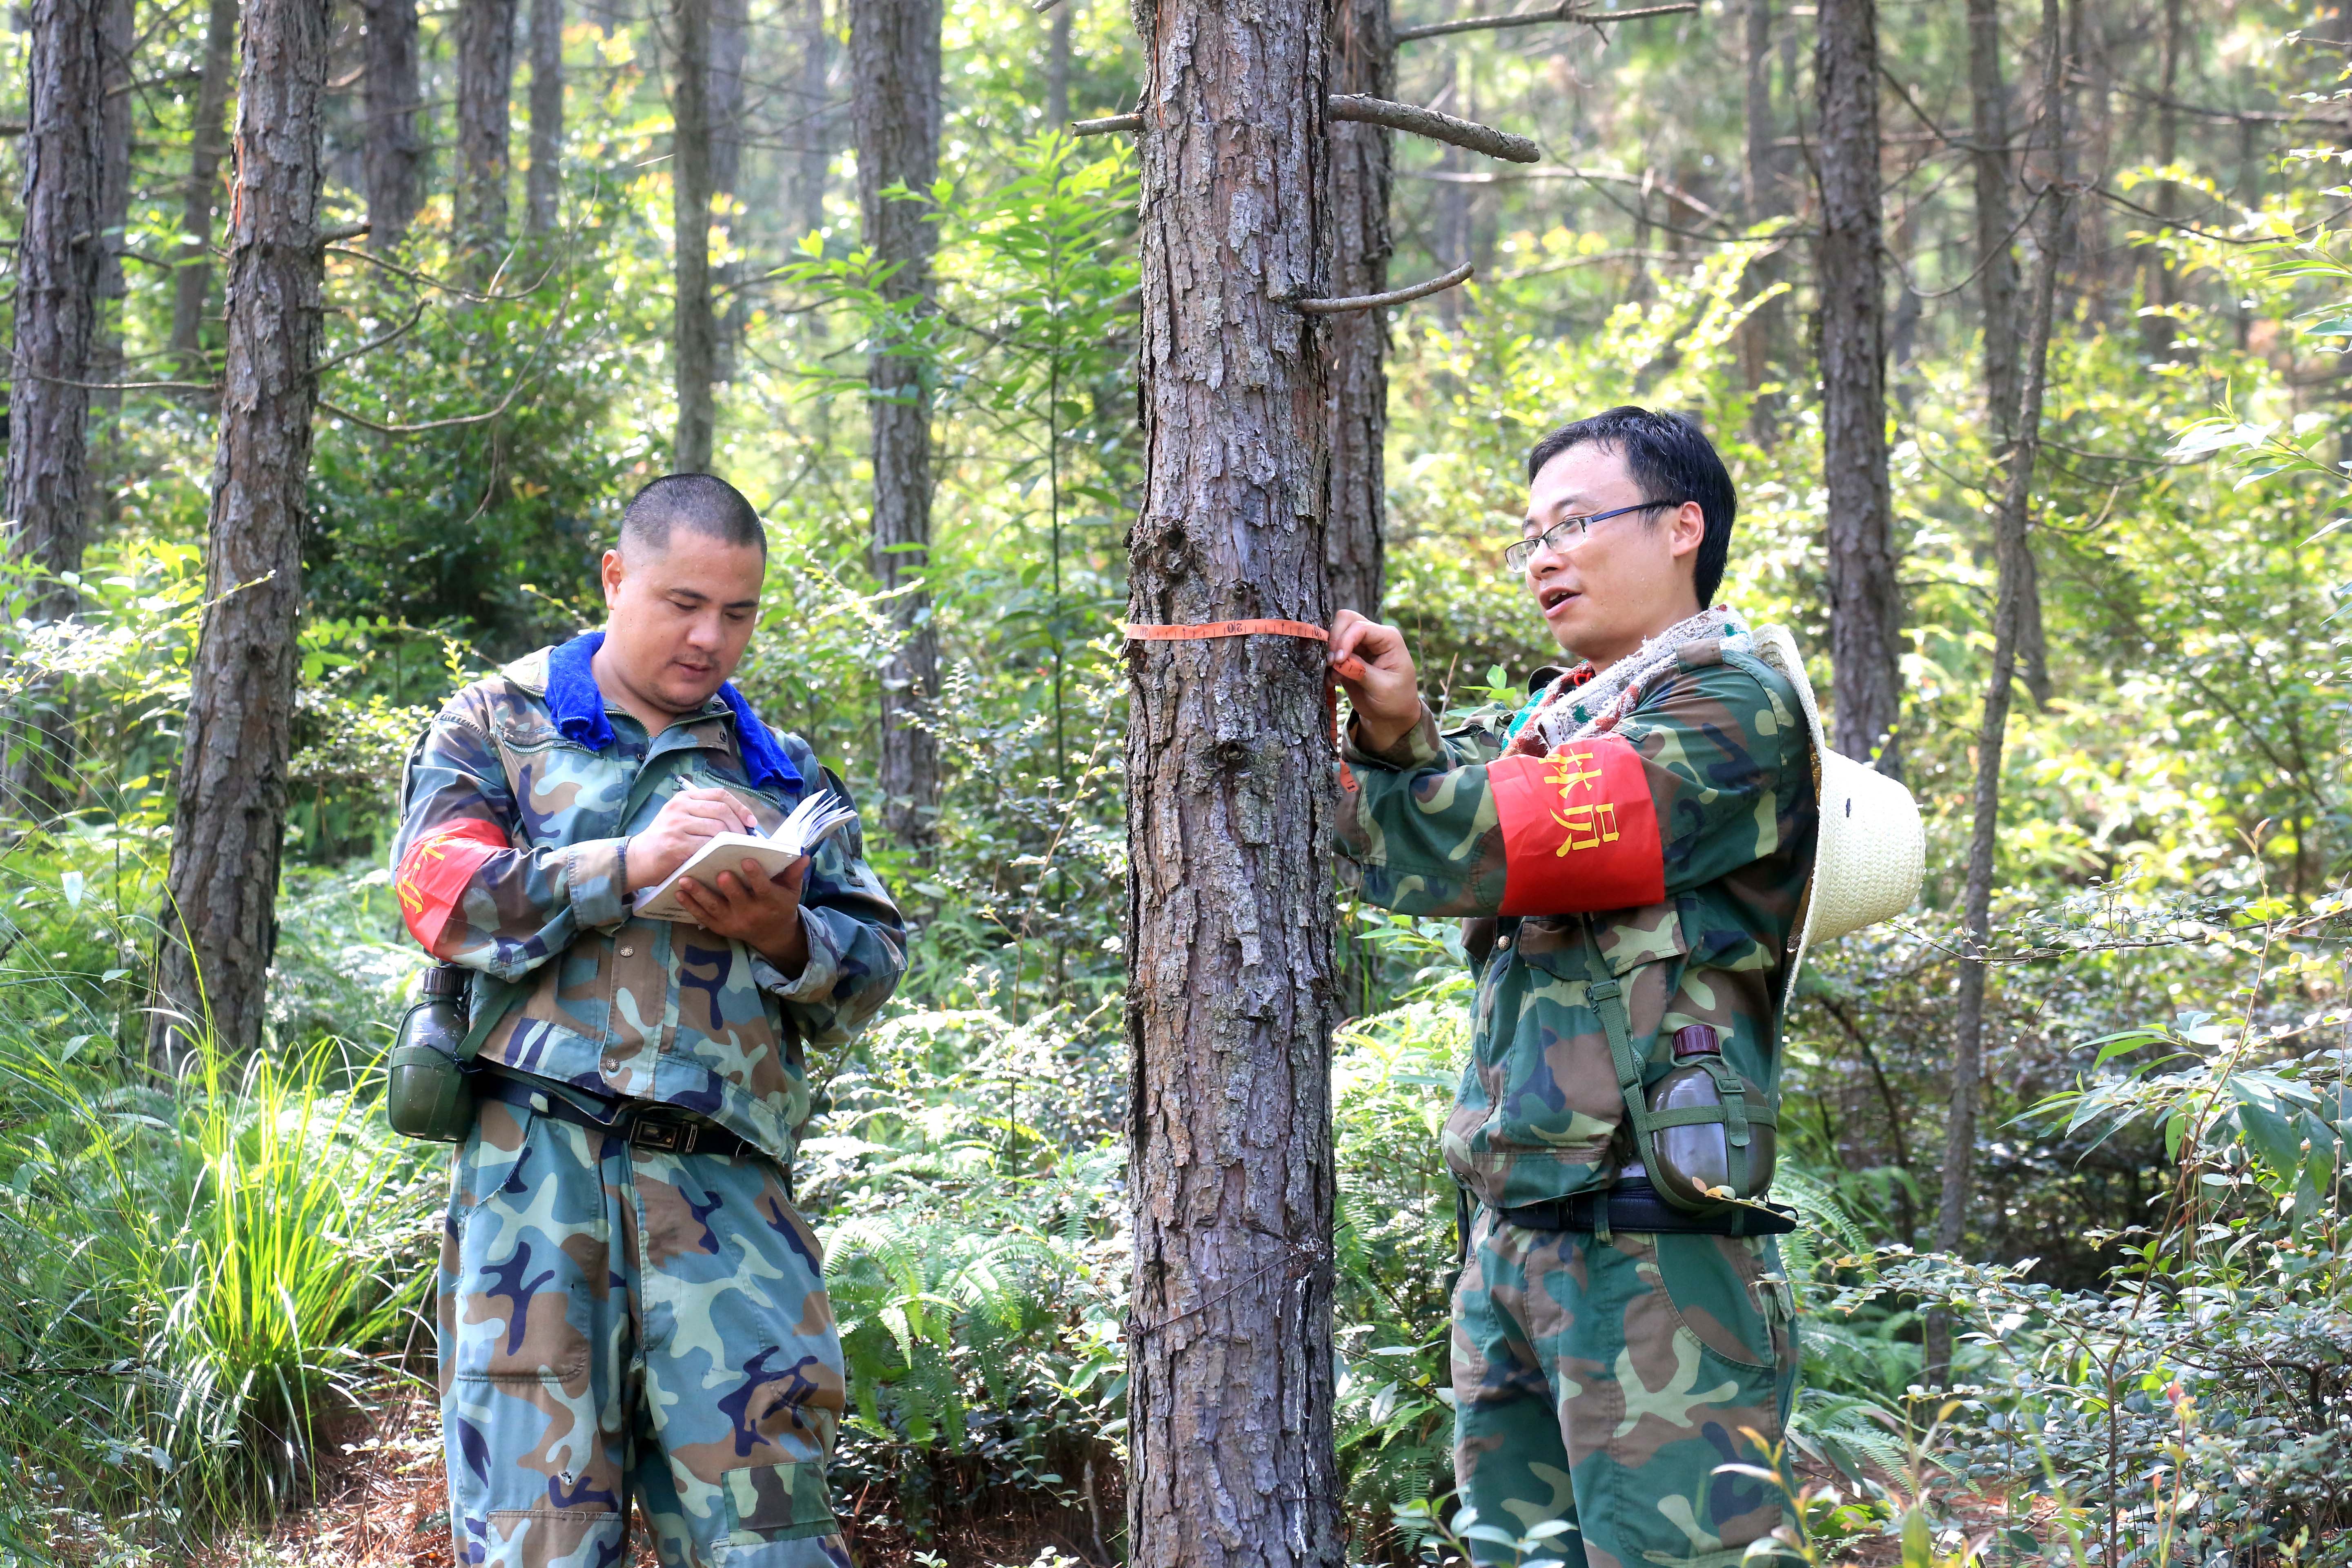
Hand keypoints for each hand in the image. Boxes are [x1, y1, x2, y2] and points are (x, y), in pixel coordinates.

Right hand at [626, 787, 762, 891]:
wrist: (637, 859)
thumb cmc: (665, 842)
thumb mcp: (681, 819)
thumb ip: (704, 815)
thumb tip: (741, 821)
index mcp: (684, 798)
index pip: (720, 794)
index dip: (740, 807)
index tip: (751, 822)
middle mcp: (680, 807)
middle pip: (722, 810)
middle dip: (739, 826)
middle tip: (747, 840)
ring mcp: (677, 824)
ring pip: (717, 828)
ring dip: (732, 841)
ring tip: (738, 850)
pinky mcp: (676, 844)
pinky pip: (707, 845)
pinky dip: (719, 852)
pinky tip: (724, 857)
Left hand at [674, 855, 811, 974]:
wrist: (772, 934)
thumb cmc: (781, 904)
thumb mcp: (792, 890)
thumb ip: (794, 872)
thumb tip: (802, 854)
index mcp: (770, 902)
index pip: (763, 888)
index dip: (756, 876)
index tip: (747, 861)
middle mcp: (751, 914)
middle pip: (737, 900)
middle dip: (729, 887)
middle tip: (719, 873)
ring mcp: (733, 922)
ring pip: (714, 908)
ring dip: (699, 894)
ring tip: (685, 880)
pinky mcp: (720, 927)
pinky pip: (703, 917)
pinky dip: (690, 906)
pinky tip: (679, 893)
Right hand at [1329, 609, 1422, 753]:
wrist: (1391, 714)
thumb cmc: (1395, 699)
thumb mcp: (1383, 687)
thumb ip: (1362, 671)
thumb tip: (1340, 661)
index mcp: (1388, 638)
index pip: (1360, 627)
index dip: (1345, 640)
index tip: (1338, 661)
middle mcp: (1374, 636)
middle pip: (1346, 619)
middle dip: (1334, 639)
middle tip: (1332, 663)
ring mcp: (1360, 644)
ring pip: (1335, 631)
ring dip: (1329, 651)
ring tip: (1334, 675)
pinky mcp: (1348, 656)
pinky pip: (1331, 650)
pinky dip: (1327, 664)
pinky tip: (1333, 680)